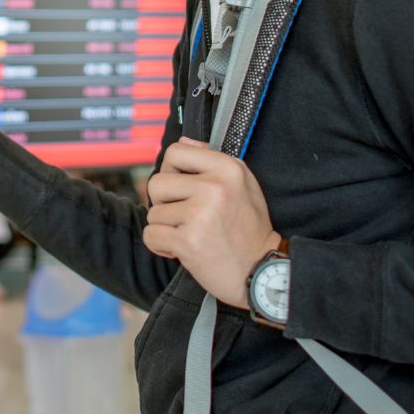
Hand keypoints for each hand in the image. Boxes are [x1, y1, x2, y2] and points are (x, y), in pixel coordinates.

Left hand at [144, 137, 279, 308]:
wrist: (262, 271)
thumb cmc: (249, 228)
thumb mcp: (243, 184)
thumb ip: (212, 161)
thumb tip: (183, 141)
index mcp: (227, 168)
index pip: (175, 152)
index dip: (171, 171)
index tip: (183, 189)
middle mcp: (214, 187)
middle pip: (156, 183)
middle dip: (165, 203)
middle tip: (186, 217)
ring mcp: (200, 214)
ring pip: (153, 213)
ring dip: (166, 228)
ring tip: (191, 235)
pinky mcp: (188, 240)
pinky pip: (151, 236)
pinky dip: (161, 246)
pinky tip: (182, 249)